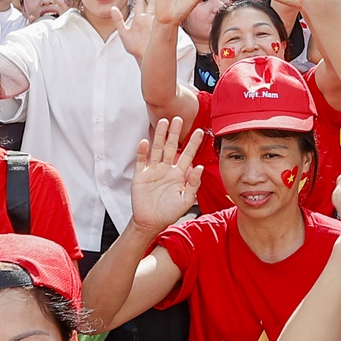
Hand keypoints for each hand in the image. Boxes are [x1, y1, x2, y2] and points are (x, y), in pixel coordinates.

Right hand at [128, 117, 203, 236]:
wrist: (151, 222)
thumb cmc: (169, 212)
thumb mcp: (186, 200)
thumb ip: (194, 184)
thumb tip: (200, 167)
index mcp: (178, 174)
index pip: (187, 155)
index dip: (193, 143)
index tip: (200, 131)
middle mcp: (166, 169)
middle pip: (171, 147)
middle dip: (175, 133)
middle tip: (179, 118)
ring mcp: (153, 171)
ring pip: (157, 149)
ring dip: (159, 136)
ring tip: (163, 122)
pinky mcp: (141, 176)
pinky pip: (142, 161)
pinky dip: (142, 152)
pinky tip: (145, 142)